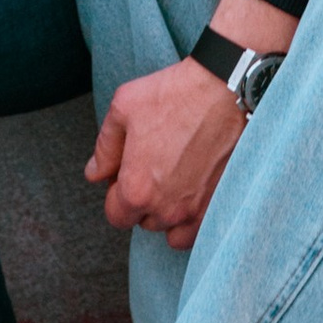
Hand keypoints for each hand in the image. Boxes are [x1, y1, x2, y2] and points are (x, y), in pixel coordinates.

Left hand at [85, 0, 297, 247]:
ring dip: (167, 212)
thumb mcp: (124, 108)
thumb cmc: (175, 95)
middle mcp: (166, 209)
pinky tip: (193, 191)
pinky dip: (191, 219)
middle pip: (144, 222)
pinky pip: (198, 232)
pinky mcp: (220, 205)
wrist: (227, 90)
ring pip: (171, 230)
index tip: (127, 173)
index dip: (117, 193)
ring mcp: (196, 211)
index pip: (116, 215)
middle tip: (152, 168)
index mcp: (136, 189)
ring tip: (173, 182)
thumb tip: (95, 173)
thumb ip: (104, 147)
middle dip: (142, 200)